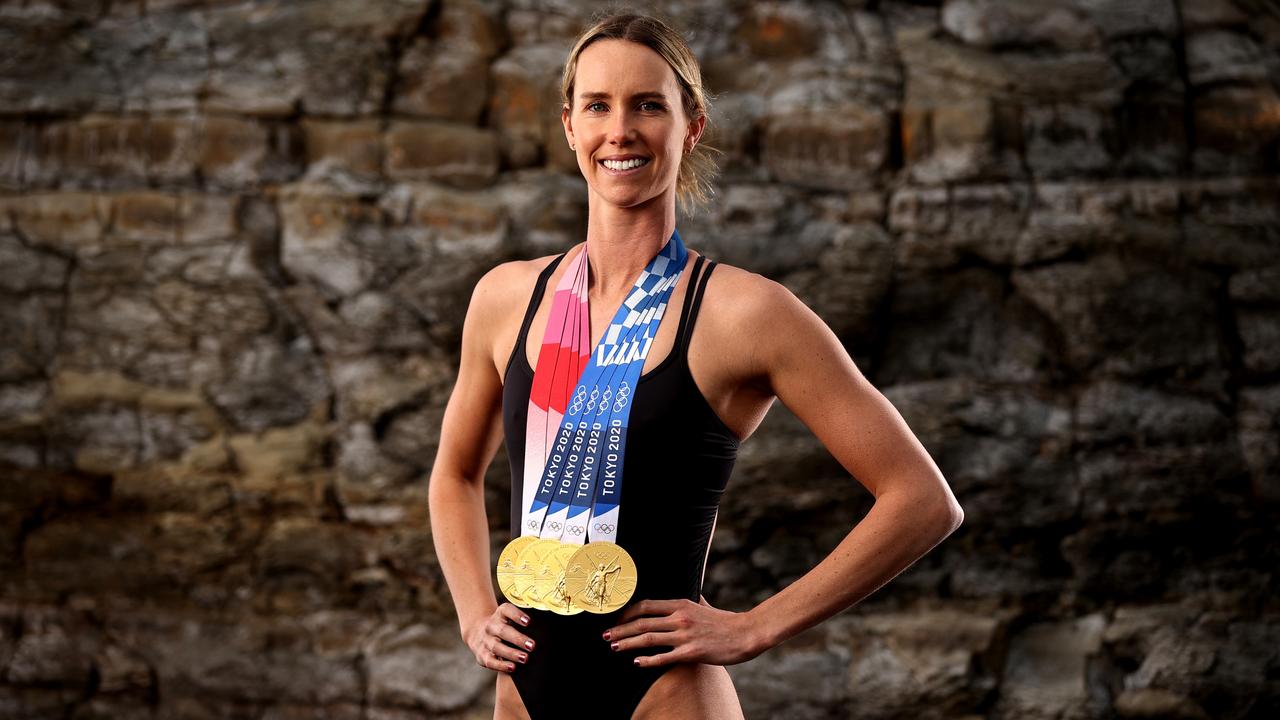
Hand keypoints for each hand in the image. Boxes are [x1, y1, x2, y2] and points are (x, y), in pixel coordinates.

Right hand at [463, 603, 535, 672]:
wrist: (478, 631)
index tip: (528, 621)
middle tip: (532, 646)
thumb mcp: (510, 616)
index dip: (517, 615)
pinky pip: (490, 661)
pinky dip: (501, 665)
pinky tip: (512, 668)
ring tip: (525, 658)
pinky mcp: (482, 655)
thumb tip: (551, 621)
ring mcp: (485, 640)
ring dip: (511, 653)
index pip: (507, 610)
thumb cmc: (505, 624)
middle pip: (503, 631)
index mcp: (500, 613)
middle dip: (518, 639)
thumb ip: (525, 618)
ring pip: (497, 647)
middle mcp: (491, 626)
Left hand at [603, 596, 765, 667]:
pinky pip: (664, 657)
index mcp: (681, 604)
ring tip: (613, 646)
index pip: (646, 605)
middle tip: (605, 635)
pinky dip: (647, 660)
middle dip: (620, 629)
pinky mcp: (692, 652)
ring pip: (648, 638)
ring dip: (627, 643)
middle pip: (642, 621)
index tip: (616, 619)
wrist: (746, 633)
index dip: (628, 613)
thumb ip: (693, 601)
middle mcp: (680, 617)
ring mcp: (685, 635)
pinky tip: (636, 663)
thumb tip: (690, 595)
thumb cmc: (726, 621)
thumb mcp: (705, 605)